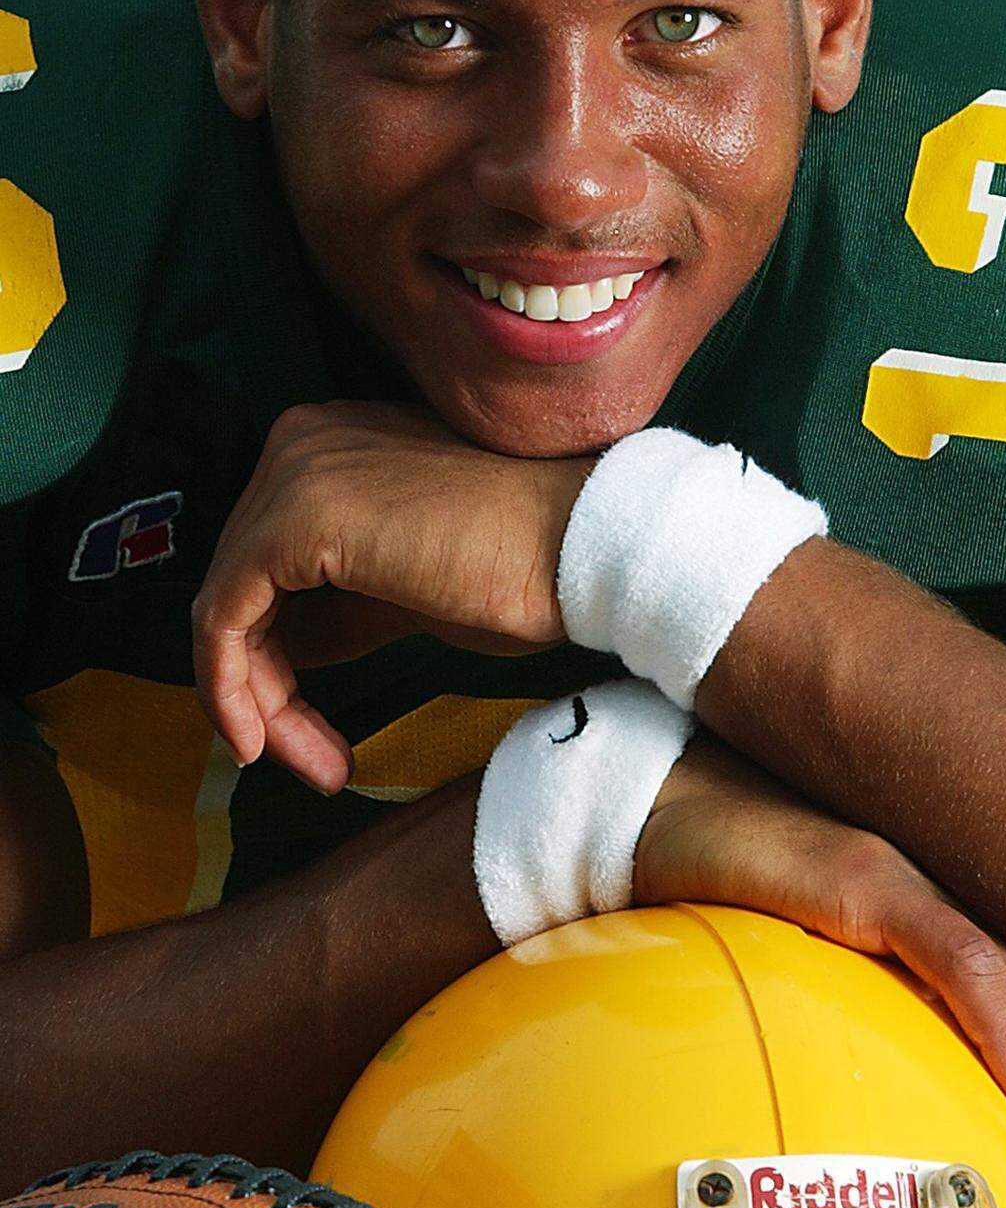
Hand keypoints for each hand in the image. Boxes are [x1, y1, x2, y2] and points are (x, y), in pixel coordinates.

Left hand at [192, 402, 589, 790]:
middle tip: (316, 762)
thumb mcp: (408, 589)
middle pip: (242, 586)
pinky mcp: (292, 519)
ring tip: (313, 766)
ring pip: (228, 607)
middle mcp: (301, 441)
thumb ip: (340, 604)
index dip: (277, 658)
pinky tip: (265, 742)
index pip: (266, 564)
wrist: (582, 548)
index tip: (313, 734)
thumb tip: (284, 650)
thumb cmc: (524, 566)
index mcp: (331, 443)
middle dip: (268, 685)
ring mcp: (294, 472)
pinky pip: (222, 617)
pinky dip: (233, 687)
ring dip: (257, 700)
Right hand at [634, 734, 1005, 1207]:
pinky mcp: (876, 885)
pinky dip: (1005, 1032)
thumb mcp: (797, 983)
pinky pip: (959, 961)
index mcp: (936, 946)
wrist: (666, 811)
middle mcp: (946, 919)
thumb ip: (840, 1037)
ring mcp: (918, 896)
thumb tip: (848, 1127)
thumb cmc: (725, 892)